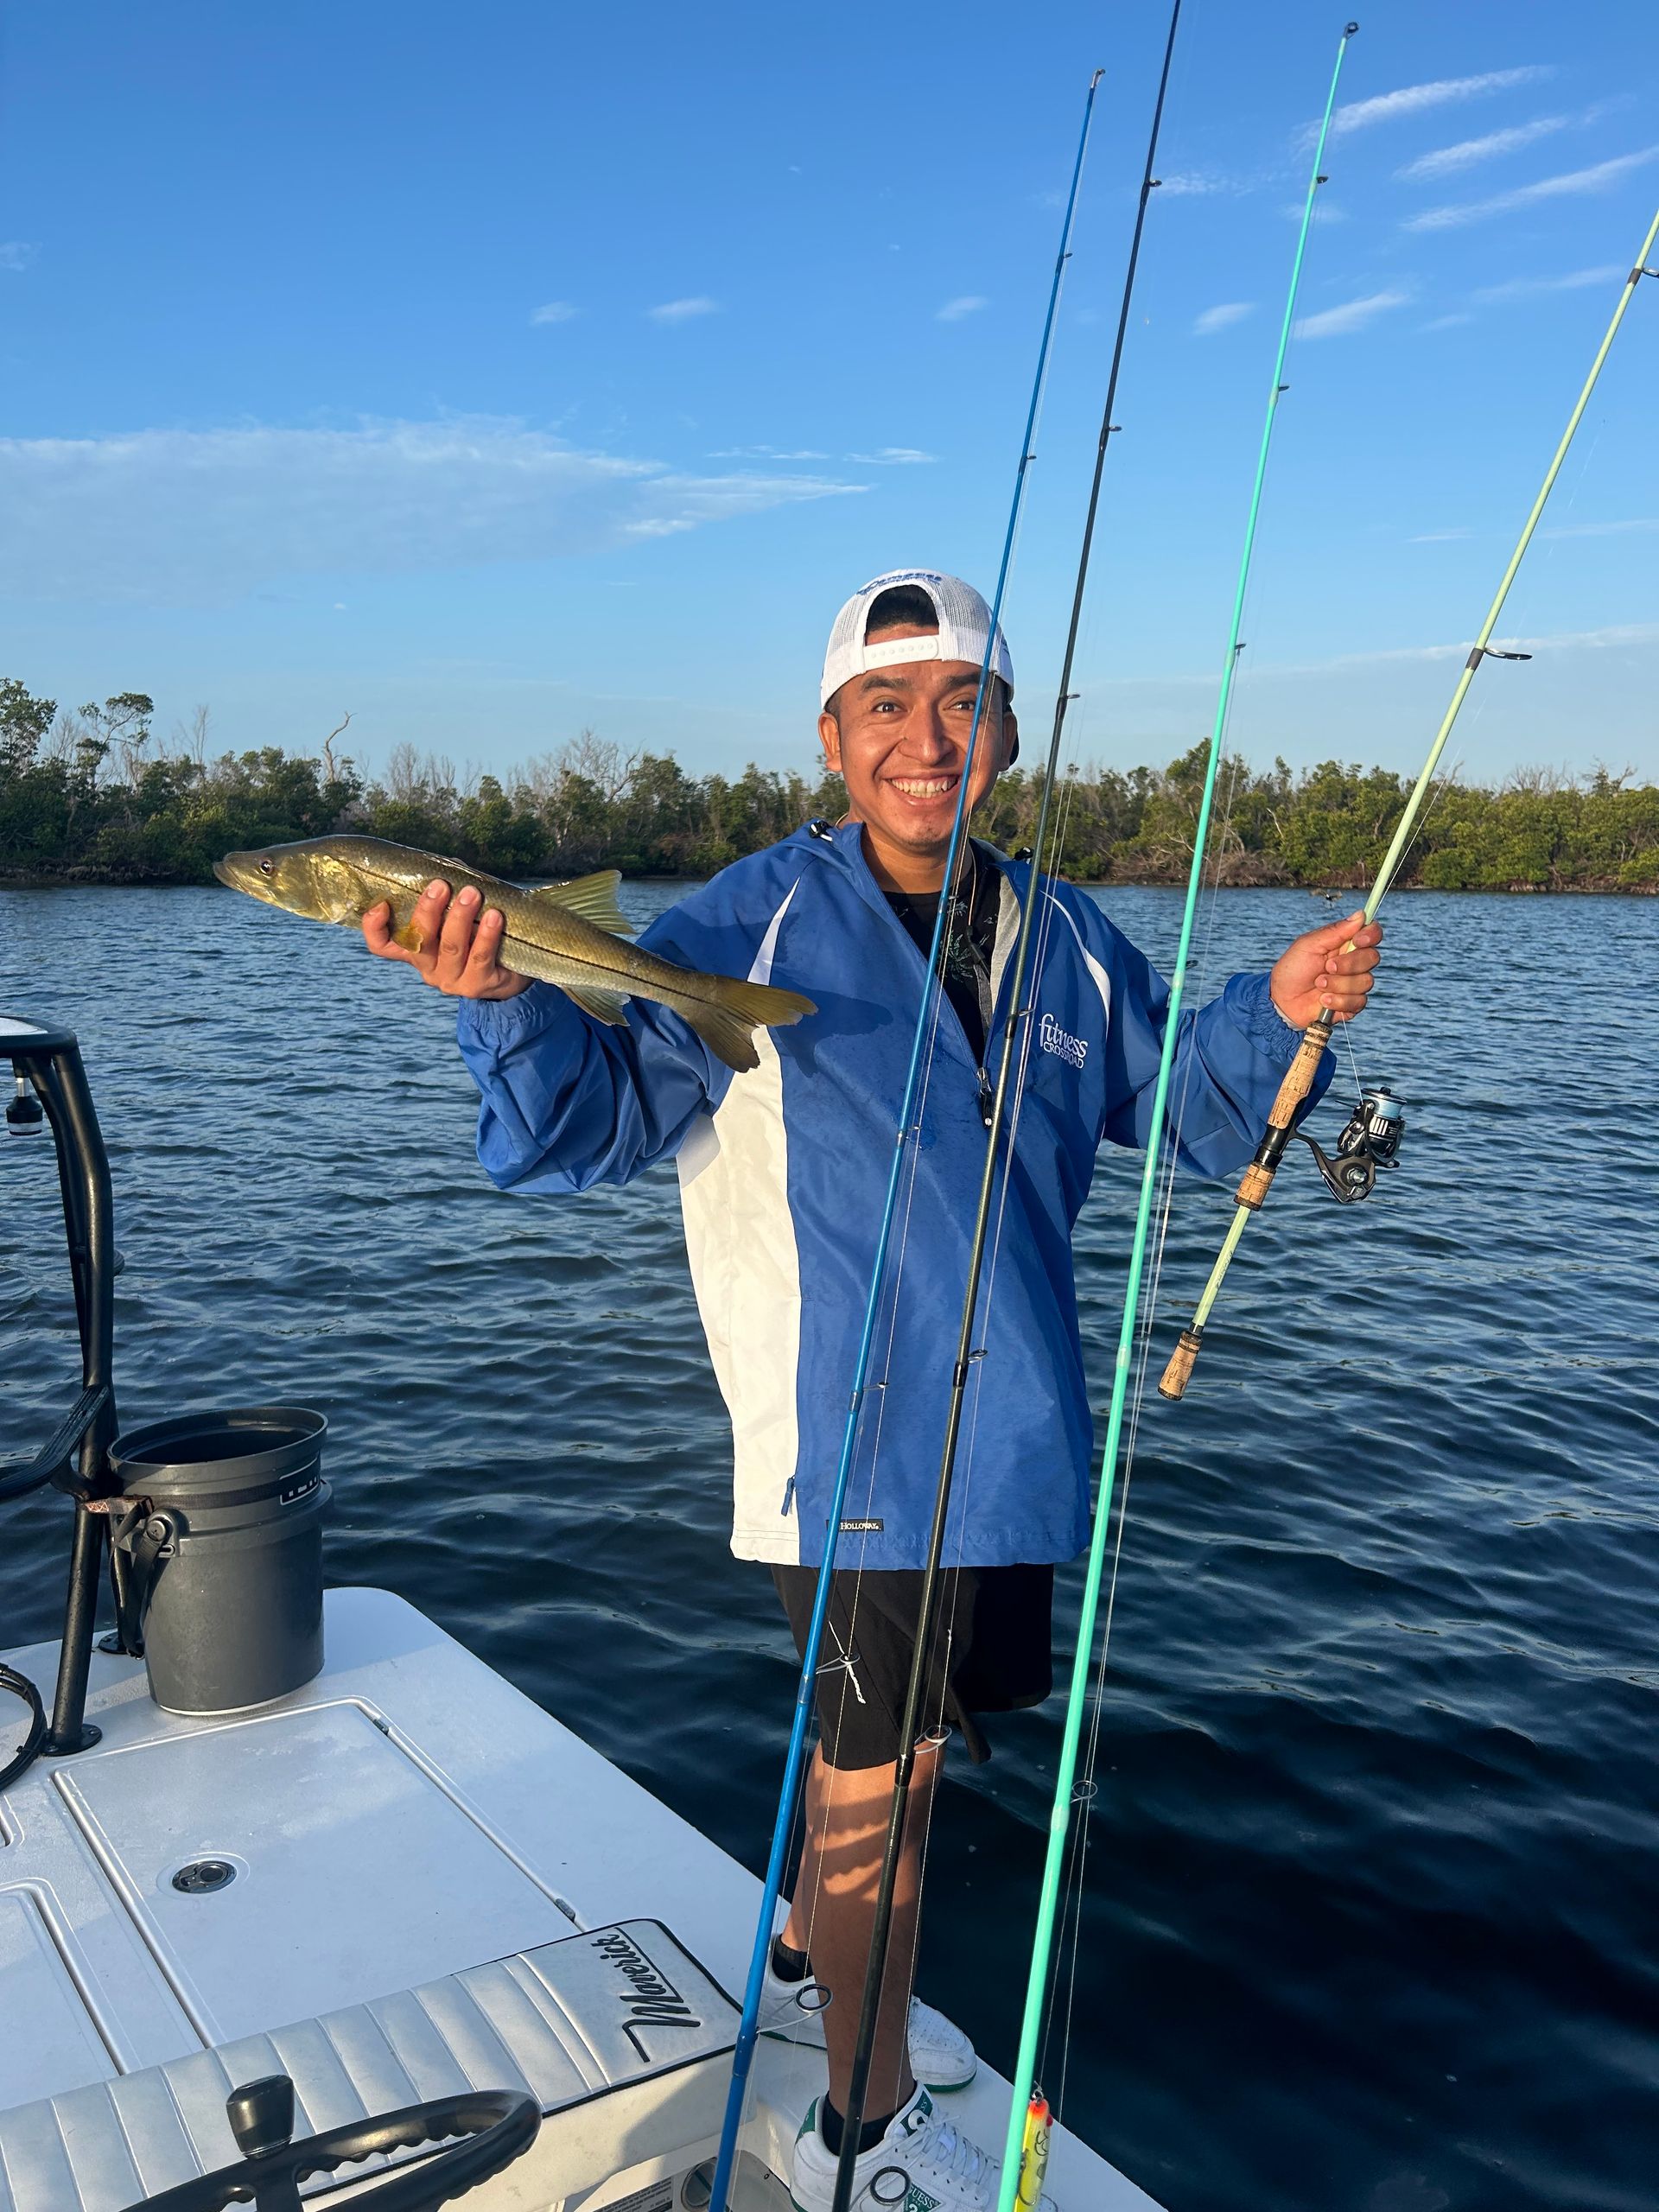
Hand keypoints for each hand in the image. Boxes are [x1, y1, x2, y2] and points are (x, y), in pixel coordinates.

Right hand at [362, 880, 529, 998]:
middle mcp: (428, 968)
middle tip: (441, 886)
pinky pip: (480, 958)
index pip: (381, 945)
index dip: (374, 927)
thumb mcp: (454, 917)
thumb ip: (445, 899)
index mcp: (415, 950)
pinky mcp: (477, 986)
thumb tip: (449, 867)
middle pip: (418, 941)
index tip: (382, 903)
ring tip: (472, 894)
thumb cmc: (477, 935)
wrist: (509, 972)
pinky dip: (486, 935)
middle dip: (428, 911)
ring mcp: (451, 980)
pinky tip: (494, 916)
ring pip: (450, 948)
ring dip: (460, 918)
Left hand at [1269, 908, 1381, 1028]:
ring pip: (1366, 981)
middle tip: (1327, 967)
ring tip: (1319, 984)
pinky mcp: (1352, 1003)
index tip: (1357, 940)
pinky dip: (1338, 1000)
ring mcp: (1355, 983)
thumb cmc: (1293, 969)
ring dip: (1338, 984)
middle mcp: (1354, 962)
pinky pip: (1358, 1001)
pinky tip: (1323, 1000)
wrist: (1282, 1000)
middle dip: (1349, 964)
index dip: (1371, 935)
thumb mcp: (1308, 945)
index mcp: (1345, 944)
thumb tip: (1361, 915)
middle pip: (1373, 957)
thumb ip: (1335, 931)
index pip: (1372, 934)